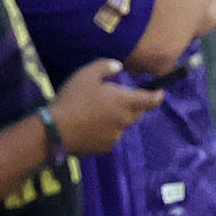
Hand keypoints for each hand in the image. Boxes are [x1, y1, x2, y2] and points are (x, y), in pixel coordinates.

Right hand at [50, 57, 169, 159]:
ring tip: (99, 113)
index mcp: (124, 101)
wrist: (55, 131)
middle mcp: (123, 120)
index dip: (157, 96)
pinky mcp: (103, 149)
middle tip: (120, 100)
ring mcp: (114, 136)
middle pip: (137, 113)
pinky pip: (110, 138)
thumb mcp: (87, 74)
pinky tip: (90, 127)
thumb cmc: (72, 99)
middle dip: (134, 106)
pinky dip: (106, 131)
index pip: (150, 100)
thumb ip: (106, 66)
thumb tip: (118, 67)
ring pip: (122, 126)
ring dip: (118, 119)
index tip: (160, 92)